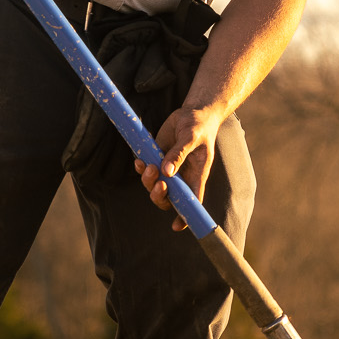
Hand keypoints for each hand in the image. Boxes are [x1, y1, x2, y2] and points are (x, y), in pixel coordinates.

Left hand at [135, 105, 222, 230]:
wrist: (193, 112)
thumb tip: (167, 172)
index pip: (192, 202)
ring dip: (148, 181)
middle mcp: (182, 176)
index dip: (184, 216)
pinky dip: (141, 168)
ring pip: (154, 186)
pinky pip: (146, 170)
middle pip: (168, 198)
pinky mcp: (157, 158)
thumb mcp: (191, 137)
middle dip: (159, 196)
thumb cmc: (198, 126)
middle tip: (158, 182)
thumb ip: (179, 154)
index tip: (175, 226)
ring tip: (147, 164)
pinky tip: (139, 160)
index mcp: (196, 176)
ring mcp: (168, 168)